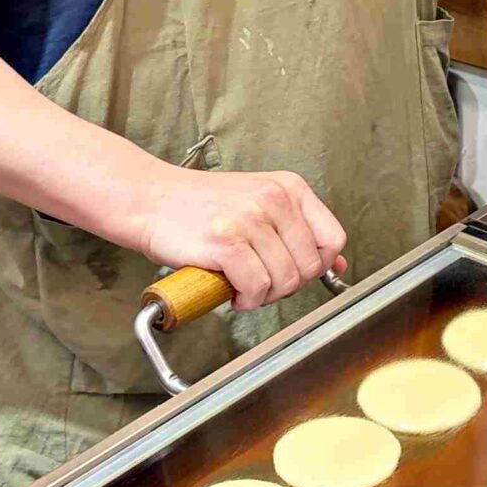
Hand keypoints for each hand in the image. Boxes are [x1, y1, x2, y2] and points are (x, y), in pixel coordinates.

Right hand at [125, 165, 346, 310]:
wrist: (149, 199)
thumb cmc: (200, 207)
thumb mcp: (258, 206)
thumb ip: (298, 232)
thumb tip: (337, 266)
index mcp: (289, 187)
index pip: (333, 239)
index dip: (317, 266)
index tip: (292, 271)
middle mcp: (274, 198)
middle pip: (309, 266)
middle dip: (286, 285)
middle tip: (260, 282)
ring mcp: (249, 219)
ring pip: (284, 281)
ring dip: (263, 295)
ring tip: (242, 285)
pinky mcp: (225, 241)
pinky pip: (256, 288)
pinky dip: (245, 300)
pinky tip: (230, 290)